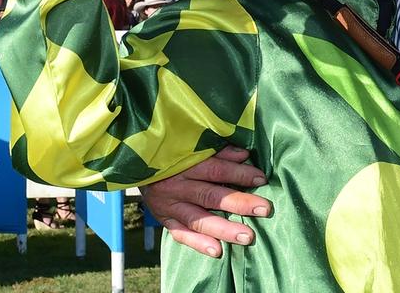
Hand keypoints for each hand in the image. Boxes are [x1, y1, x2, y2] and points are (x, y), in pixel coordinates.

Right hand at [140, 146, 271, 257]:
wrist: (135, 166)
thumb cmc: (171, 154)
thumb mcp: (190, 147)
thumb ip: (217, 151)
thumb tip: (244, 154)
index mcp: (184, 163)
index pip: (216, 169)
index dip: (239, 173)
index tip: (261, 179)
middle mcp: (177, 186)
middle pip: (211, 195)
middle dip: (239, 203)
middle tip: (264, 209)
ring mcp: (170, 206)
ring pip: (199, 219)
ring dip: (224, 229)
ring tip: (247, 237)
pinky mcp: (165, 220)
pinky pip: (182, 235)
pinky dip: (198, 244)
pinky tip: (217, 251)